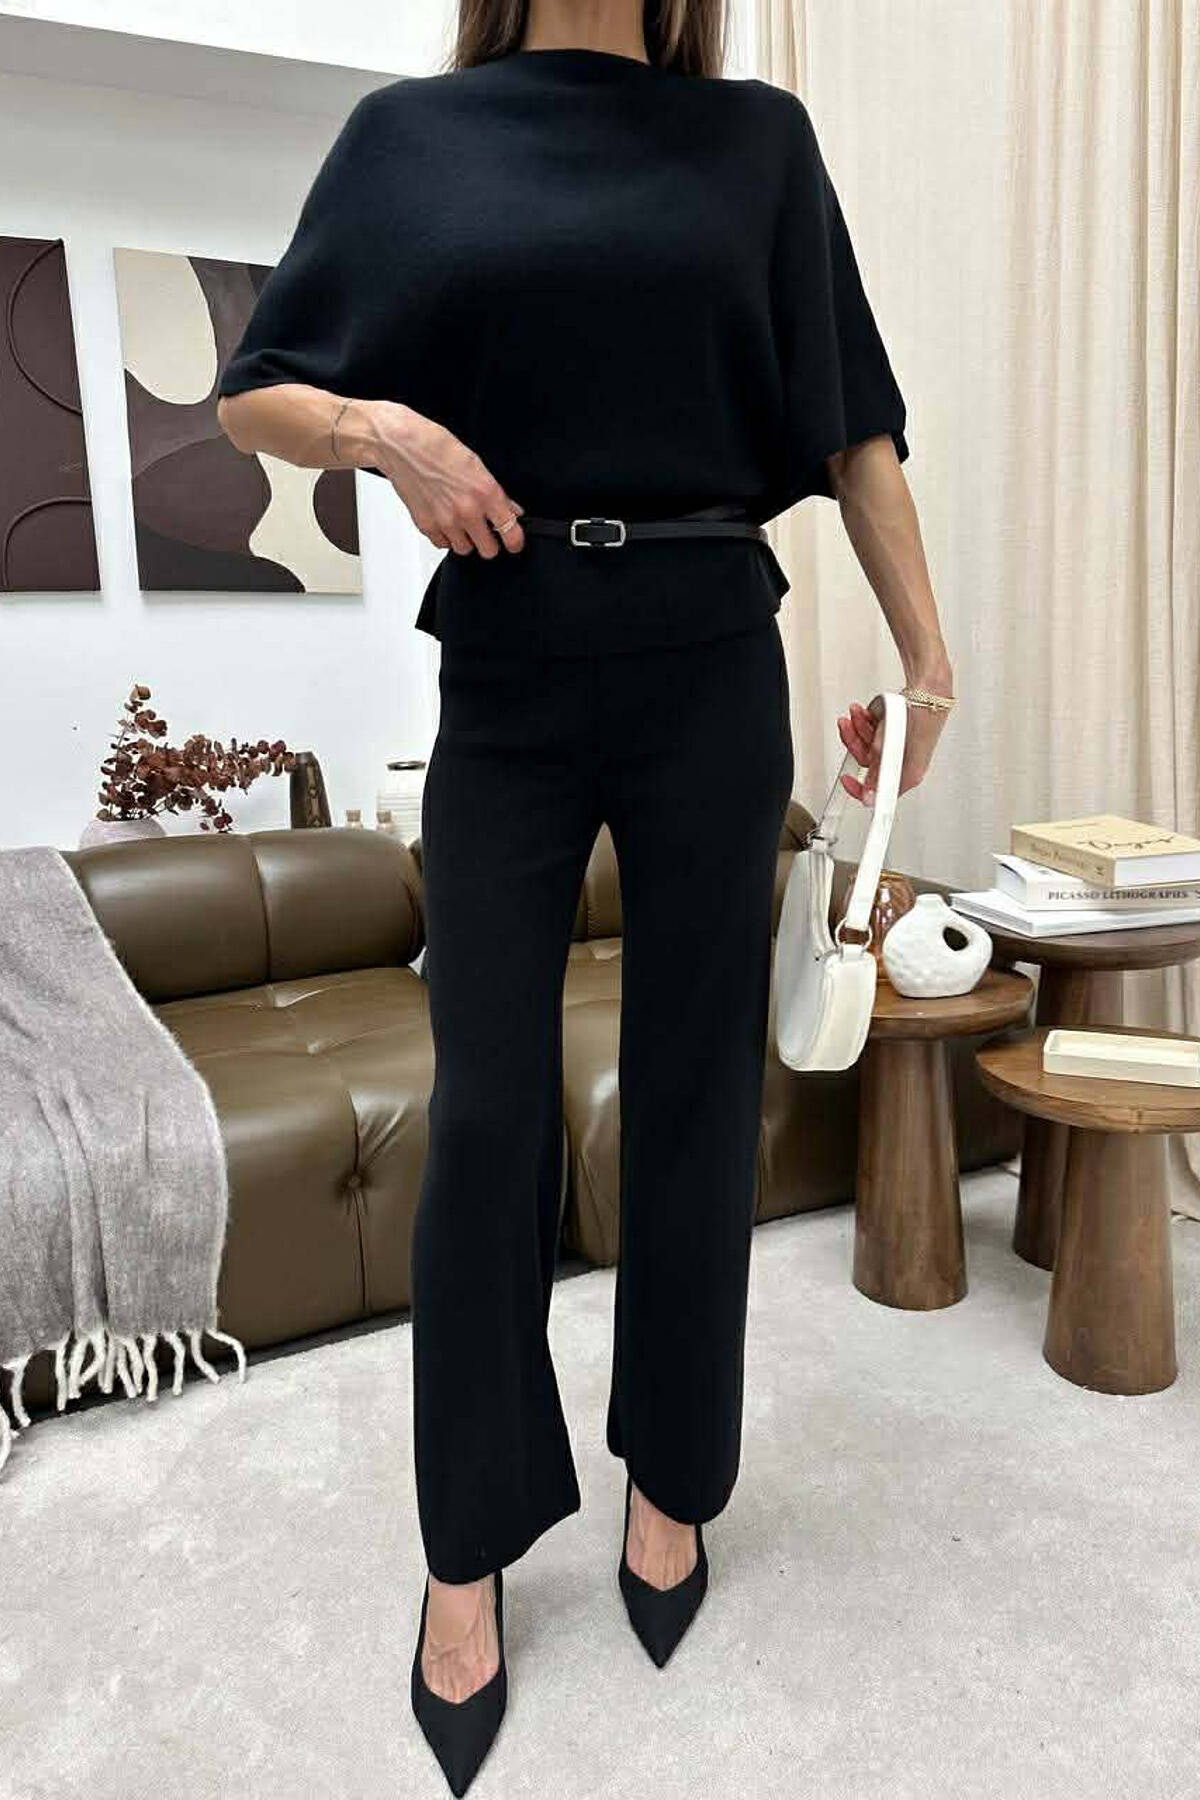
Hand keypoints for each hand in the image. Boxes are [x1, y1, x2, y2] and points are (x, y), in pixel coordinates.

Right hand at [368, 401, 525, 557]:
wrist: (400, 445)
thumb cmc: (435, 446)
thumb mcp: (475, 463)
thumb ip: (496, 493)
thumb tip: (511, 509)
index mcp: (484, 492)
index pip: (510, 532)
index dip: (515, 541)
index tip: (514, 543)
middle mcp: (467, 511)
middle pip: (488, 550)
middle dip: (489, 543)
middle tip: (485, 532)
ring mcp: (445, 521)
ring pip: (465, 550)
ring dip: (466, 540)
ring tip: (461, 523)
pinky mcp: (426, 526)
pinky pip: (442, 544)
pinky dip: (445, 537)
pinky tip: (444, 520)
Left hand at [836, 691, 951, 803]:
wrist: (929, 689)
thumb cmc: (922, 716)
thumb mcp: (894, 747)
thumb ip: (879, 772)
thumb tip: (869, 794)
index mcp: (908, 774)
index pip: (879, 792)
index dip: (859, 788)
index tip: (846, 780)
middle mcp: (902, 762)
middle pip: (867, 762)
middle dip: (855, 742)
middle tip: (848, 727)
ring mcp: (897, 747)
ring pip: (867, 745)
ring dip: (857, 727)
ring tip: (856, 714)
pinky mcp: (893, 733)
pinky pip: (872, 732)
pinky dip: (865, 722)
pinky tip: (864, 713)